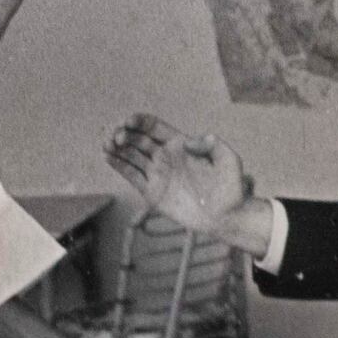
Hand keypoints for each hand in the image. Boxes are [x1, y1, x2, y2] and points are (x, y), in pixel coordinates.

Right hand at [106, 115, 264, 241]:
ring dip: (117, 148)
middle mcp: (166, 156)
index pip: (154, 127)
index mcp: (181, 144)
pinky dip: (119, 166)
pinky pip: (132, 176)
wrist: (225, 216)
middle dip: (124, 134)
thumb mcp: (228, 159)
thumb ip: (211, 144)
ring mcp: (157, 173)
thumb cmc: (230, 187)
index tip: (129, 121)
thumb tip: (186, 141)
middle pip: (138, 139)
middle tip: (117, 137)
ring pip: (131, 156)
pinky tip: (108, 157)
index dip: (140, 121)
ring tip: (107, 144)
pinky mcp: (152, 192)